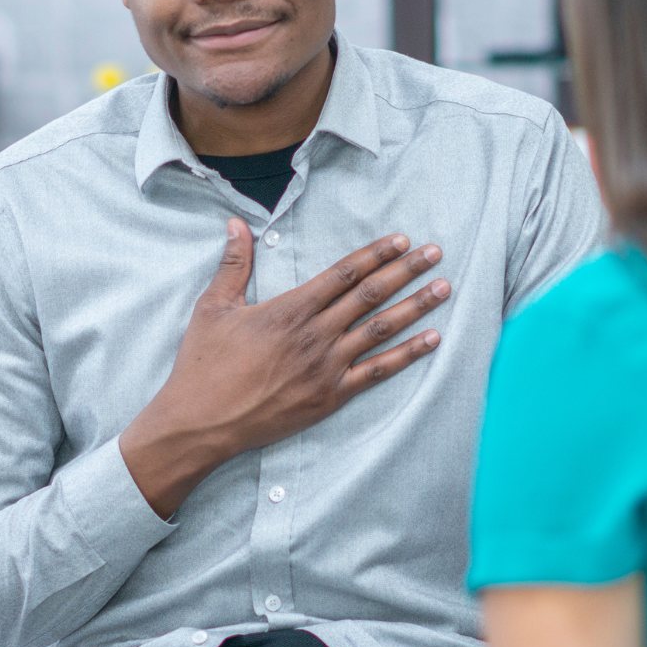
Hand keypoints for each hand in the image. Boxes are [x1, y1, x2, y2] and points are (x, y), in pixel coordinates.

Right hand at [118, 219, 446, 516]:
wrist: (202, 422)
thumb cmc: (203, 364)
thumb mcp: (212, 307)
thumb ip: (233, 264)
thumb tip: (237, 224)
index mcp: (289, 309)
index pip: (344, 273)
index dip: (375, 254)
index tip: (402, 240)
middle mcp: (315, 335)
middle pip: (371, 295)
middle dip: (406, 271)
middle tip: (435, 253)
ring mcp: (327, 367)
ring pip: (381, 330)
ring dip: (416, 307)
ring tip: (443, 288)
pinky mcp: (331, 397)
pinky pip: (378, 372)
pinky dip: (407, 355)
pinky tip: (431, 340)